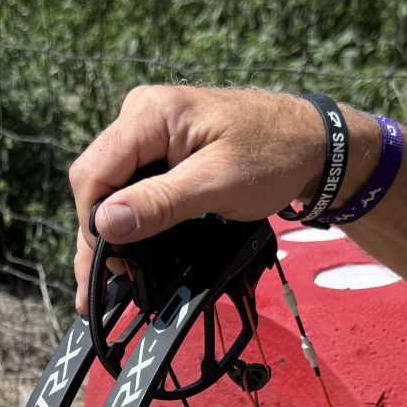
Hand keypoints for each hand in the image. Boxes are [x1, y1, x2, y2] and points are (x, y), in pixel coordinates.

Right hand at [69, 86, 378, 310]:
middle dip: (95, 237)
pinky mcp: (161, 152)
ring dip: (108, 235)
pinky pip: (132, 189)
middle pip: (96, 182)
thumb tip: (106, 223)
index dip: (93, 224)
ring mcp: (149, 134)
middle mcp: (141, 117)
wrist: (313, 143)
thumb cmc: (274, 155)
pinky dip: (129, 223)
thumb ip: (161, 202)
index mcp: (150, 114)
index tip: (105, 269)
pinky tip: (126, 255)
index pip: (95, 173)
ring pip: (110, 190)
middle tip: (96, 291)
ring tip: (103, 284)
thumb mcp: (218, 184)